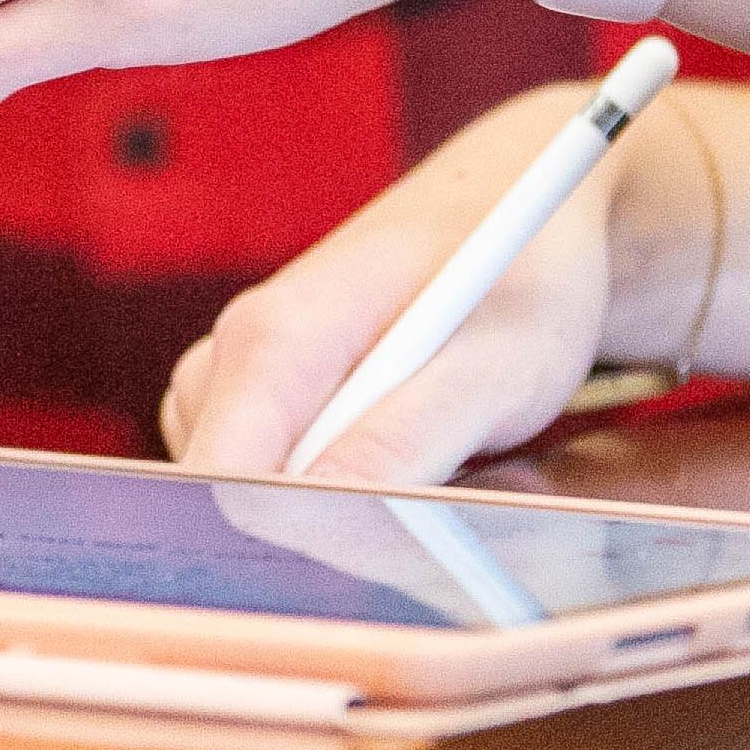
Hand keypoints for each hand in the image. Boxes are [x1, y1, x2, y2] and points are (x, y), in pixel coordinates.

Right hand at [161, 84, 644, 481]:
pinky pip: (277, 487)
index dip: (310, 529)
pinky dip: (344, 493)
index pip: (227, 482)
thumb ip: (401, 439)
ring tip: (432, 453)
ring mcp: (240, 380)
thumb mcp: (493, 366)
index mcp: (273, 336)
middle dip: (339, 525)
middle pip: (240, 501)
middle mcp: (234, 355)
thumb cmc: (517, 282)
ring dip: (347, 510)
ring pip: (261, 502)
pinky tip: (406, 449)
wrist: (522, 220)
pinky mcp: (262, 404)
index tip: (402, 528)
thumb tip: (314, 512)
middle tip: (442, 481)